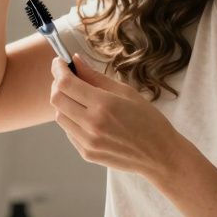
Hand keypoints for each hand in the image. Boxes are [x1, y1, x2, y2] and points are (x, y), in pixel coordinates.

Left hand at [49, 53, 188, 180]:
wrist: (160, 155)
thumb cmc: (148, 120)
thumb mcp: (126, 92)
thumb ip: (96, 76)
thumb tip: (76, 60)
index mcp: (104, 105)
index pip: (66, 83)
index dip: (58, 69)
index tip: (59, 62)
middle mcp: (92, 124)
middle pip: (56, 99)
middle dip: (57, 84)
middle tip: (66, 77)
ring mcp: (88, 141)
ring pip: (59, 116)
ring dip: (63, 103)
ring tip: (78, 97)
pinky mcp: (87, 153)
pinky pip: (68, 131)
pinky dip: (71, 119)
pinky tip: (86, 116)